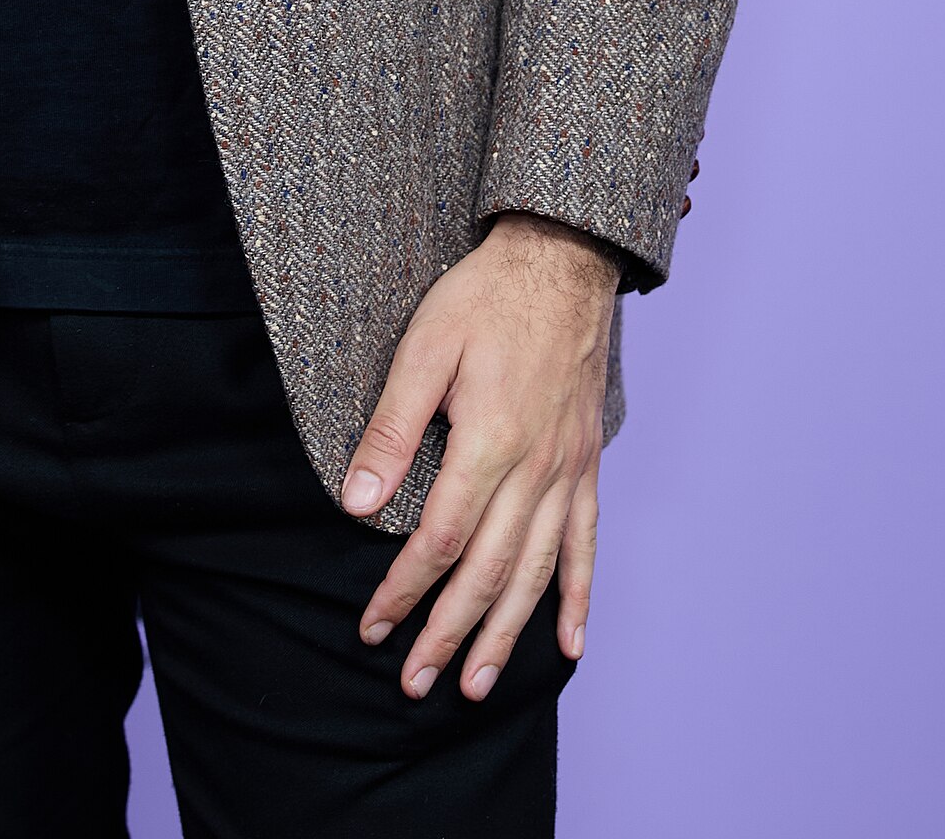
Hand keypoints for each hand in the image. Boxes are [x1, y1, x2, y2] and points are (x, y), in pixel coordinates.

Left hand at [341, 214, 616, 702]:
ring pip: (536, 573)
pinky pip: (586, 544)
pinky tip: (568, 644)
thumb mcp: (423, 348)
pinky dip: (578, 598)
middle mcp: (535, 469)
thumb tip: (358, 503)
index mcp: (489, 443)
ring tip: (476, 684)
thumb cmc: (485, 298)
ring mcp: (567, 471)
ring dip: (505, 635)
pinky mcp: (585, 464)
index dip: (403, 591)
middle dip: (447, 634)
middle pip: (488, 573)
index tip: (372, 628)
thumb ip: (392, 430)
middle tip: (415, 683)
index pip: (440, 541)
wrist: (562, 260)